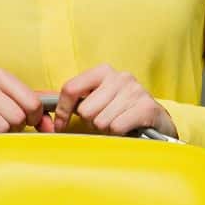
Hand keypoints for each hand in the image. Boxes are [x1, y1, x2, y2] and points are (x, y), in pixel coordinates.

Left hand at [50, 64, 177, 137]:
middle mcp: (120, 77)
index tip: (61, 125)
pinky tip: (128, 128)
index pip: (71, 88)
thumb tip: (46, 108)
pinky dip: (120, 133)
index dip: (62, 110)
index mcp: (103, 71)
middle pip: (85, 110)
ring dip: (107, 129)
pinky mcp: (147, 107)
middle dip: (92, 122)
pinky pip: (117, 127)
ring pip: (101, 121)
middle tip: (105, 121)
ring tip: (118, 124)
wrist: (157, 121)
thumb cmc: (122, 111)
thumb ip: (76, 101)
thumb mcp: (99, 100)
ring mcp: (135, 90)